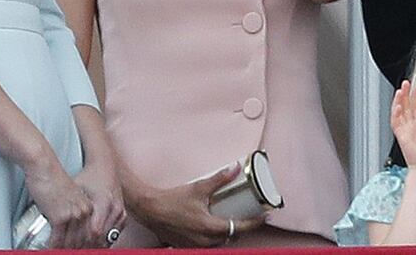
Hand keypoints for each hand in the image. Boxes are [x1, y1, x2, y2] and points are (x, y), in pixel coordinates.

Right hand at [23, 155, 94, 248]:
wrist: (44, 167)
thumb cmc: (53, 180)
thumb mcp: (69, 197)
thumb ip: (72, 211)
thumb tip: (67, 228)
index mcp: (89, 207)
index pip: (90, 234)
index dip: (85, 245)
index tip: (78, 249)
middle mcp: (85, 212)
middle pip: (82, 240)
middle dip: (74, 249)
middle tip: (66, 252)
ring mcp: (74, 214)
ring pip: (71, 242)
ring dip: (64, 249)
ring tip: (58, 251)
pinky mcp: (60, 216)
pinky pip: (57, 239)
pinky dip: (53, 246)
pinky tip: (50, 248)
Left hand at [73, 156, 126, 246]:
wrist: (104, 166)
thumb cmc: (89, 176)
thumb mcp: (76, 189)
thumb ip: (68, 206)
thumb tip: (53, 222)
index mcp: (103, 201)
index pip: (94, 231)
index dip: (81, 241)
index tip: (68, 246)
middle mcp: (114, 208)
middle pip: (100, 237)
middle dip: (85, 247)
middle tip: (70, 251)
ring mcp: (119, 212)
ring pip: (107, 238)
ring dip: (93, 246)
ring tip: (79, 250)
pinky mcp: (122, 215)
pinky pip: (114, 234)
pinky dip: (103, 241)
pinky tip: (92, 245)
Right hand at [130, 162, 265, 246]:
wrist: (149, 210)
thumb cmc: (172, 200)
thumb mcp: (198, 188)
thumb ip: (218, 179)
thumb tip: (234, 168)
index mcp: (210, 228)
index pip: (240, 228)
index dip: (255, 223)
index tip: (265, 216)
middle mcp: (205, 241)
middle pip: (231, 237)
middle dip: (241, 228)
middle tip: (248, 215)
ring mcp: (196, 246)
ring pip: (219, 243)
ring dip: (226, 233)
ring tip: (230, 219)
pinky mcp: (187, 246)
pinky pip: (206, 244)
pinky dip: (213, 237)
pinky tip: (211, 226)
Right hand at [390, 80, 415, 173]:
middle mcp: (410, 127)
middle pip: (406, 107)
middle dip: (406, 95)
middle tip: (407, 83)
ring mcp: (405, 131)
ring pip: (399, 112)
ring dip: (399, 101)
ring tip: (401, 90)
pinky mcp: (401, 136)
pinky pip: (396, 123)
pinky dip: (396, 114)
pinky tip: (398, 105)